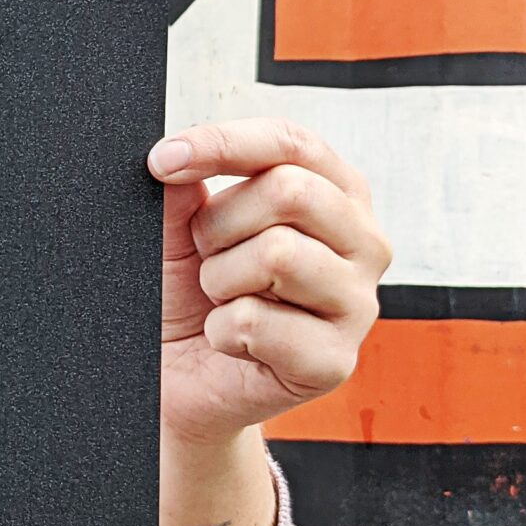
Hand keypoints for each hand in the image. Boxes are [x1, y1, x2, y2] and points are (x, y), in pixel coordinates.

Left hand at [149, 117, 389, 449]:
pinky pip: (254, 322)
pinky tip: (230, 342)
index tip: (162, 160)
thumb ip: (184, 189)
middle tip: (204, 256)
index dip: (223, 143)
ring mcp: (358, 305)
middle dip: (220, 223)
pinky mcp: (335, 362)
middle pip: (290, 190)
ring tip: (222, 299)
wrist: (182, 382)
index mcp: (338, 194)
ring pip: (277, 254)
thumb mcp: (180, 232)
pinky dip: (219, 329)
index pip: (291, 143)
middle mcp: (363, 243)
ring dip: (220, 279)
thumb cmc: (193, 297)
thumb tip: (179, 162)